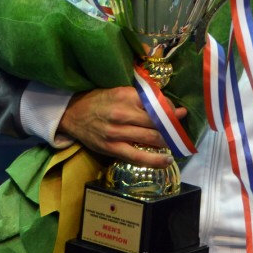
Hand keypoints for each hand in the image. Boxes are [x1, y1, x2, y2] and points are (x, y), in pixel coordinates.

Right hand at [58, 87, 187, 167]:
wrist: (73, 113)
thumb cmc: (101, 101)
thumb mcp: (121, 91)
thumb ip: (143, 97)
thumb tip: (170, 105)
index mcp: (127, 96)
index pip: (158, 104)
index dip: (172, 110)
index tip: (179, 114)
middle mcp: (123, 113)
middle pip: (157, 122)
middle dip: (172, 127)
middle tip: (180, 130)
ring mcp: (117, 132)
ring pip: (151, 138)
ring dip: (167, 142)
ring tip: (175, 143)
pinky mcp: (112, 148)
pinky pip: (137, 156)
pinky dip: (155, 159)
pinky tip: (167, 160)